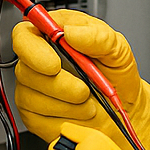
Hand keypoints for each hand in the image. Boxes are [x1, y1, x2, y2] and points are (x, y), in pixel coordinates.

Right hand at [12, 9, 149, 149]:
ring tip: (89, 99)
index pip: (25, 34)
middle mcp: (40, 59)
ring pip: (32, 96)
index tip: (54, 64)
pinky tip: (79, 111)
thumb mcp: (118, 50)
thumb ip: (98, 36)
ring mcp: (33, 87)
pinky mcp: (33, 113)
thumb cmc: (117, 74)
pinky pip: (37, 117)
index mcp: (57, 35)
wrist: (124, 108)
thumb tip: (71, 31)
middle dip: (58, 83)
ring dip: (68, 102)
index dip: (33, 49)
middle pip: (25, 69)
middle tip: (83, 89)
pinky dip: (65, 116)